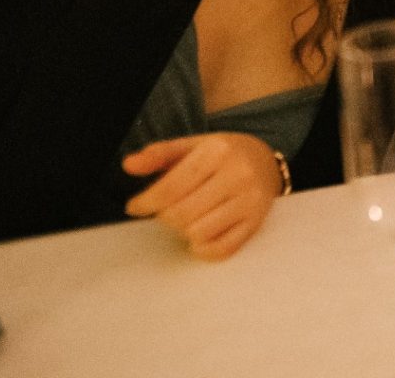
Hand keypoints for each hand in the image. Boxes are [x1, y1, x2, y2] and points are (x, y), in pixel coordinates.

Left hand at [123, 132, 282, 260]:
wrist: (265, 161)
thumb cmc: (222, 154)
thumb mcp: (192, 145)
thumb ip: (159, 154)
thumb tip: (128, 165)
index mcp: (218, 151)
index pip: (170, 188)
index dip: (145, 202)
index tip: (135, 206)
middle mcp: (238, 174)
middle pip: (181, 214)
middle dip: (165, 216)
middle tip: (166, 210)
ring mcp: (249, 201)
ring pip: (198, 234)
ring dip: (183, 231)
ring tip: (186, 218)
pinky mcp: (256, 223)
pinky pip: (221, 250)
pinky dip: (204, 248)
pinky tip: (200, 235)